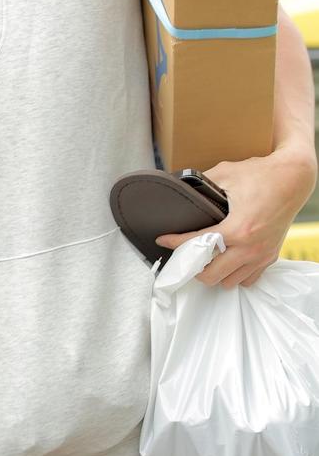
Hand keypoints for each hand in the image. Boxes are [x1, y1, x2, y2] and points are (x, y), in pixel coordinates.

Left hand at [155, 148, 316, 286]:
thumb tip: (180, 188)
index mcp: (237, 229)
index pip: (197, 244)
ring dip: (214, 273)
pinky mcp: (270, 256)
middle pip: (211, 275)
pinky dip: (234, 274)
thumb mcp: (224, 173)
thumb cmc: (261, 175)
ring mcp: (262, 255)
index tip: (162, 240)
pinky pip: (248, 278)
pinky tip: (224, 261)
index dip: (175, 243)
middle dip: (192, 266)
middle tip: (181, 254)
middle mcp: (250, 248)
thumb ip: (199, 183)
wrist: (293, 179)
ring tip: (202, 258)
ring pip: (230, 281)